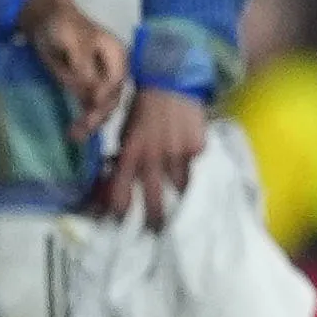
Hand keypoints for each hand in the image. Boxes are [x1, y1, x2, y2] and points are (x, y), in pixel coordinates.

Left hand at [18, 0, 126, 138]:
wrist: (48, 19)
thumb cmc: (61, 27)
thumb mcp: (71, 43)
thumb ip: (82, 66)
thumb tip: (90, 93)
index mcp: (117, 54)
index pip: (114, 81)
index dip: (102, 97)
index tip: (87, 108)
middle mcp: (117, 69)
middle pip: (112, 96)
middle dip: (97, 116)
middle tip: (79, 131)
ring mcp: (105, 79)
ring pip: (104, 105)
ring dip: (91, 122)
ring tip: (74, 135)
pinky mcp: (92, 87)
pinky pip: (94, 105)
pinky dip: (86, 118)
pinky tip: (76, 129)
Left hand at [96, 85, 208, 227]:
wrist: (171, 82)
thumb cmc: (144, 107)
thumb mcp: (126, 130)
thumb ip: (125, 154)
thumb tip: (116, 173)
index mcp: (130, 152)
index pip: (120, 189)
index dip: (118, 210)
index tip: (118, 225)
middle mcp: (152, 157)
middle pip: (152, 197)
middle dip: (153, 219)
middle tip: (156, 234)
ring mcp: (177, 154)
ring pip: (179, 187)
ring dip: (180, 202)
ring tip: (185, 217)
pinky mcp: (197, 148)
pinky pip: (197, 169)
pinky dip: (197, 176)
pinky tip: (200, 184)